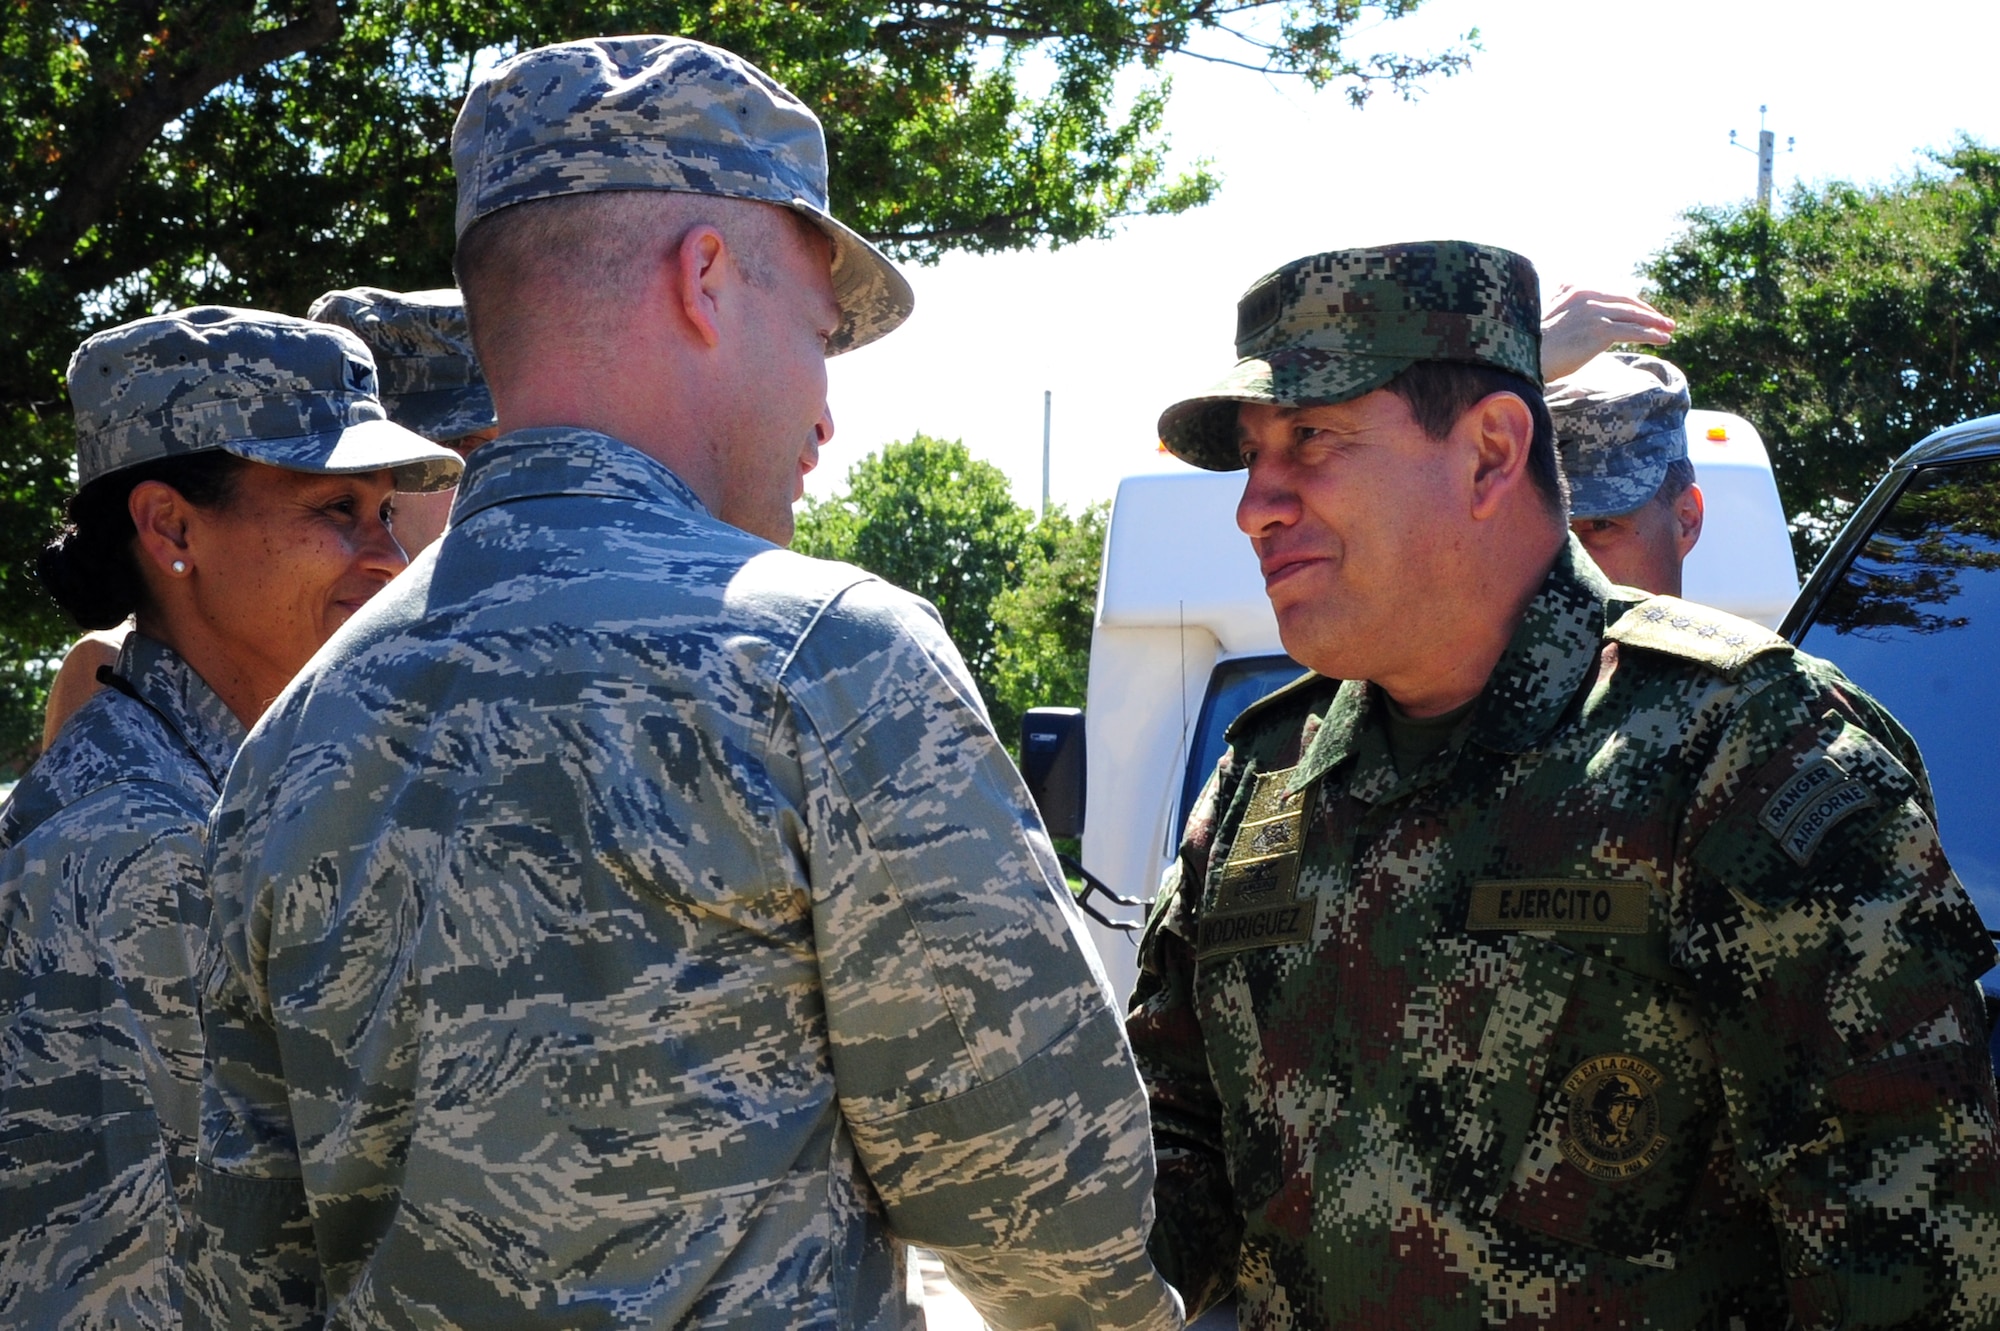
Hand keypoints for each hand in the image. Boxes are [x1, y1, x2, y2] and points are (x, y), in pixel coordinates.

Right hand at [1541, 286, 1675, 380]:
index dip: (1632, 303)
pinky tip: (1663, 340)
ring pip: (1633, 316)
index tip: (1645, 312)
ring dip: (1655, 324)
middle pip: (1627, 301)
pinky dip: (1651, 335)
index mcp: (1576, 288)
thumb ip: (1562, 300)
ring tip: (1669, 330)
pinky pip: (1633, 331)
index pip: (1613, 293)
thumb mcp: (1549, 313)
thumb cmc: (1534, 343)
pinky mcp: (1601, 330)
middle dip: (1648, 312)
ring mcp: (1595, 311)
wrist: (1527, 357)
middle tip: (1664, 321)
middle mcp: (1587, 295)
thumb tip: (1564, 291)